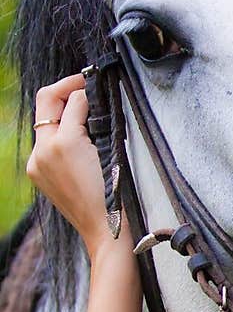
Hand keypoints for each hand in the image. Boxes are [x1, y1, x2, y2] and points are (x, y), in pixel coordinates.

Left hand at [26, 74, 132, 260]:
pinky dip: (60, 134)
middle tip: (84, 85)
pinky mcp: (38, 175)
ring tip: (86, 113)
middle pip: (45, 104)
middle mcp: (42, 153)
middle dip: (64, 91)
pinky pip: (45, 143)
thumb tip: (84, 97)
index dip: (79, 86)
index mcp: (62, 145)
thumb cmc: (115, 194)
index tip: (93, 81)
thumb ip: (90, 119)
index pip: (66, 99)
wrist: (106, 230)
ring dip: (63, 113)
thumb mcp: (109, 149)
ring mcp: (37, 165)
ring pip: (46, 124)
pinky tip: (79, 139)